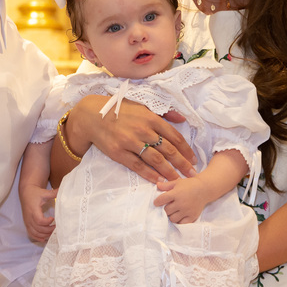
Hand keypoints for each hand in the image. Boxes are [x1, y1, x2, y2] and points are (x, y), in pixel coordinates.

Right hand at [19, 183, 56, 242]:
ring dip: (44, 235)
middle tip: (56, 227)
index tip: (53, 218)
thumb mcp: (44, 193)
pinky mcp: (27, 223)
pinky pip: (31, 233)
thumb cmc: (35, 193)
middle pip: (38, 228)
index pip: (39, 220)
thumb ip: (53, 193)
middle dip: (48, 230)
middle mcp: (29, 217)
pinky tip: (44, 239)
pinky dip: (37, 237)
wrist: (26, 193)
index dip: (47, 222)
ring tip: (52, 232)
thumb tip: (62, 190)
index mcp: (33, 209)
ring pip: (35, 233)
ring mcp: (27, 221)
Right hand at [69, 96, 196, 181]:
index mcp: (151, 118)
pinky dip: (150, 175)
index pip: (174, 136)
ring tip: (178, 180)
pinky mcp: (119, 153)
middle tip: (192, 174)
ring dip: (169, 171)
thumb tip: (182, 119)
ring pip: (156, 160)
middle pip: (168, 150)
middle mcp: (143, 130)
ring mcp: (130, 142)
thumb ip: (163, 113)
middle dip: (182, 163)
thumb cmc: (119, 110)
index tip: (194, 159)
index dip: (186, 149)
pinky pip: (138, 166)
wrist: (92, 116)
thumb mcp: (142, 105)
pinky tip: (159, 180)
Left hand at [154, 177, 213, 223]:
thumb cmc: (189, 185)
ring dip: (171, 215)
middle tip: (168, 206)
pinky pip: (182, 223)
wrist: (204, 189)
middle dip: (165, 209)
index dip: (157, 202)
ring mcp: (187, 211)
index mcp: (176, 193)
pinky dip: (179, 221)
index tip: (157, 202)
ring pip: (173, 219)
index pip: (161, 200)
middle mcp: (181, 203)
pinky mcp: (192, 216)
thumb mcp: (177, 182)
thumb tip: (157, 185)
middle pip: (166, 211)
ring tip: (174, 211)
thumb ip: (166, 185)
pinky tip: (179, 216)